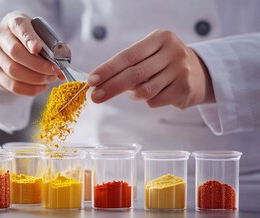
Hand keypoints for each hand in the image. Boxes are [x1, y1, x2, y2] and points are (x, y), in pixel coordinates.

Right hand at [0, 12, 62, 95]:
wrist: (8, 47)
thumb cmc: (29, 40)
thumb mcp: (39, 35)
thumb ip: (51, 48)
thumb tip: (61, 72)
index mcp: (12, 22)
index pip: (19, 27)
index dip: (28, 38)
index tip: (38, 48)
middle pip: (15, 52)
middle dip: (38, 65)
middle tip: (54, 71)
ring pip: (13, 71)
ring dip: (36, 78)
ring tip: (49, 79)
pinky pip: (12, 85)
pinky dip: (30, 89)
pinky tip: (41, 86)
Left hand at [87, 29, 214, 109]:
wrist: (201, 73)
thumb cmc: (164, 63)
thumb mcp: (150, 54)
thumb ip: (128, 65)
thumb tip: (98, 83)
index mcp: (160, 38)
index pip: (127, 56)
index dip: (108, 69)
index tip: (92, 80)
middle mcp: (173, 52)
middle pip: (134, 74)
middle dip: (111, 87)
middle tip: (95, 97)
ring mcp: (181, 71)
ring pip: (144, 91)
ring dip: (133, 95)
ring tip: (136, 91)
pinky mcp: (185, 89)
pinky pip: (154, 101)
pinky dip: (149, 101)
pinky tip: (158, 93)